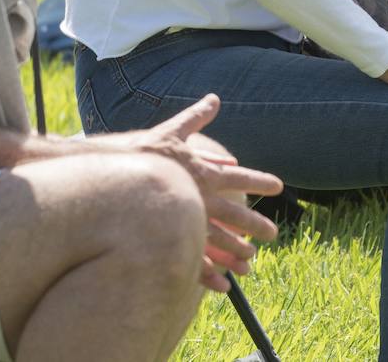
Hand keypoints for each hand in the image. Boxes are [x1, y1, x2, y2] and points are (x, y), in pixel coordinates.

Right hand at [97, 95, 281, 291]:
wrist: (109, 177)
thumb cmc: (141, 153)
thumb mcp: (171, 130)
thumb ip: (195, 118)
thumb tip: (214, 101)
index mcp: (203, 172)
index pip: (239, 177)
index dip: (259, 181)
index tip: (278, 186)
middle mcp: (200, 199)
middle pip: (235, 215)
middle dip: (256, 225)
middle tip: (273, 234)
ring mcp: (186, 221)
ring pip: (219, 242)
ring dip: (236, 253)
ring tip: (250, 262)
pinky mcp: (169, 239)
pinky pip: (194, 262)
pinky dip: (210, 276)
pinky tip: (223, 287)